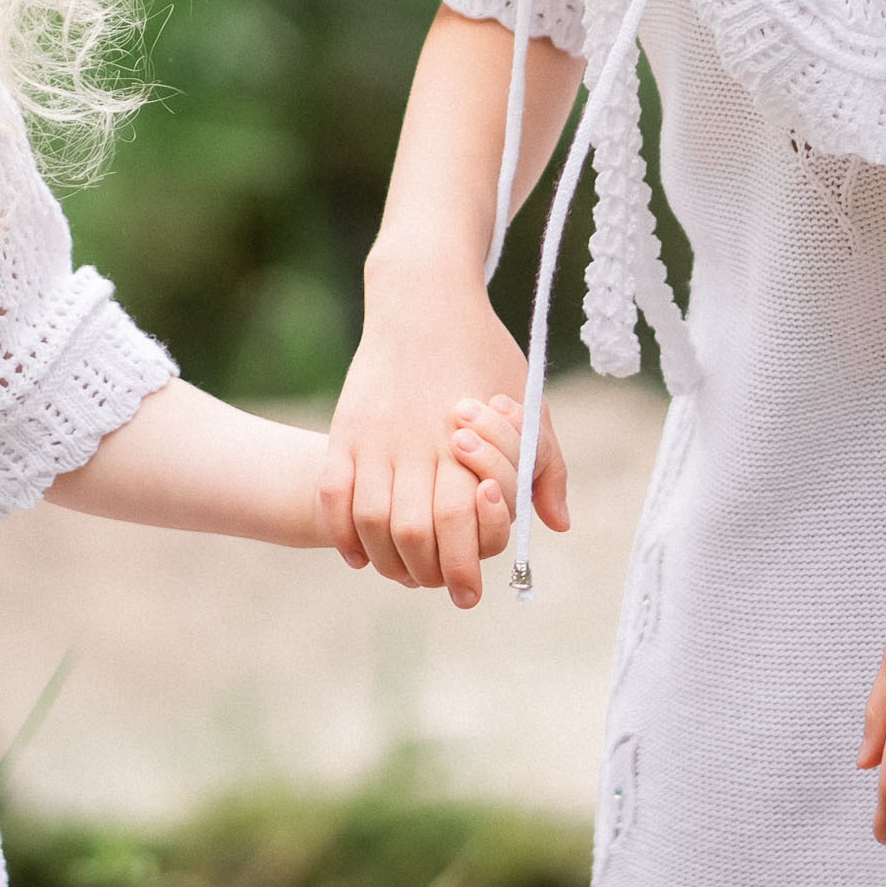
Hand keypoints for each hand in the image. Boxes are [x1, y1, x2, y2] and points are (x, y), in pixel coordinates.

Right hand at [320, 275, 568, 608]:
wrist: (423, 297)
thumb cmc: (485, 351)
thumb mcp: (531, 402)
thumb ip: (545, 465)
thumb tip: (554, 525)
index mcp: (464, 437)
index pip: (460, 520)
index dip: (464, 564)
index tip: (471, 589)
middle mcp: (415, 440)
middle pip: (411, 531)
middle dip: (428, 573)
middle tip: (442, 588)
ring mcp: (374, 434)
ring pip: (369, 519)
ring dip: (385, 559)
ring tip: (404, 571)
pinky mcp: (346, 427)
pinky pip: (331, 492)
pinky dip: (341, 531)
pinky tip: (360, 552)